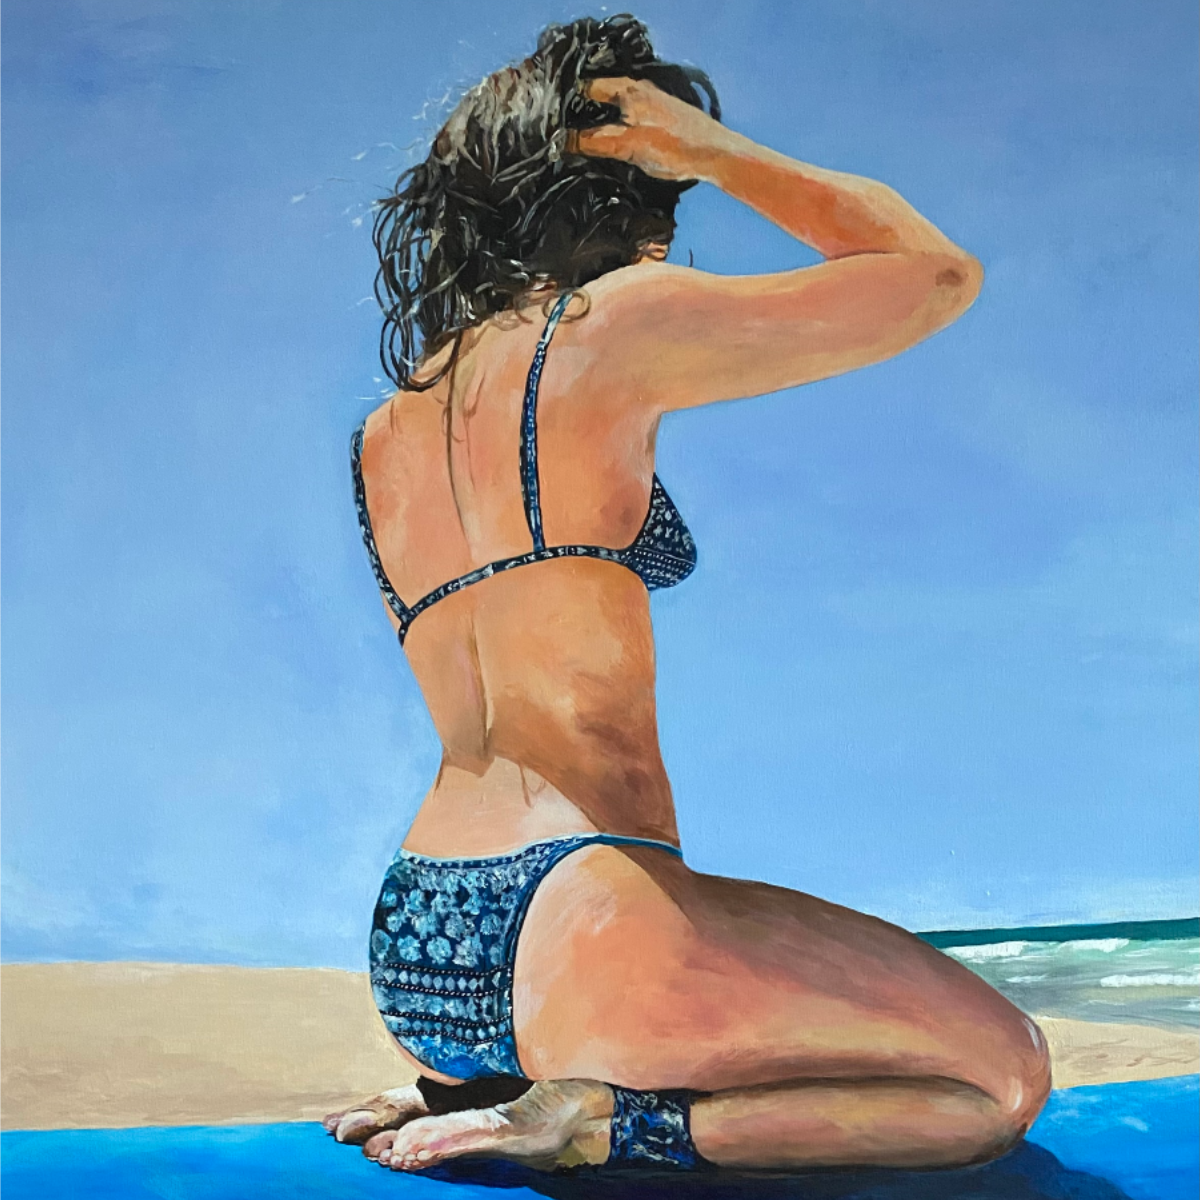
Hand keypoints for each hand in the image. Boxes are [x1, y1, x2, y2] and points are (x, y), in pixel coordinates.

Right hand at [565, 77, 730, 182]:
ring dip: (601, 123)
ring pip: (616, 109)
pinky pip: (629, 120)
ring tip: (584, 143)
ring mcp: (651, 105)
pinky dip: (617, 129)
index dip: (569, 103)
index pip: (588, 88)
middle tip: (565, 136)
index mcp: (629, 91)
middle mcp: (640, 92)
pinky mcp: (661, 120)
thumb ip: (596, 142)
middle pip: (601, 98)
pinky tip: (614, 146)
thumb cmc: (677, 147)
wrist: (717, 154)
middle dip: (583, 114)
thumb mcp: (630, 146)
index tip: (554, 122)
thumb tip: (564, 141)